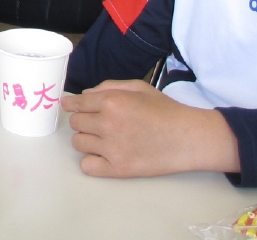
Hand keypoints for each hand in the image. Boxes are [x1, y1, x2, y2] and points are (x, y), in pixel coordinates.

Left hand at [61, 80, 240, 176]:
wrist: (188, 138)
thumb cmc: (165, 110)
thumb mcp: (138, 87)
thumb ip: (108, 87)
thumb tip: (85, 95)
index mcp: (112, 101)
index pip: (76, 104)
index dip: (70, 104)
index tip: (68, 106)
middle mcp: (107, 124)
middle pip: (76, 123)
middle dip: (83, 121)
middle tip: (96, 123)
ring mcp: (112, 148)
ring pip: (78, 143)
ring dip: (86, 139)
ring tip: (102, 138)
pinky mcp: (118, 169)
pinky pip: (87, 166)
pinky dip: (91, 161)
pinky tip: (103, 156)